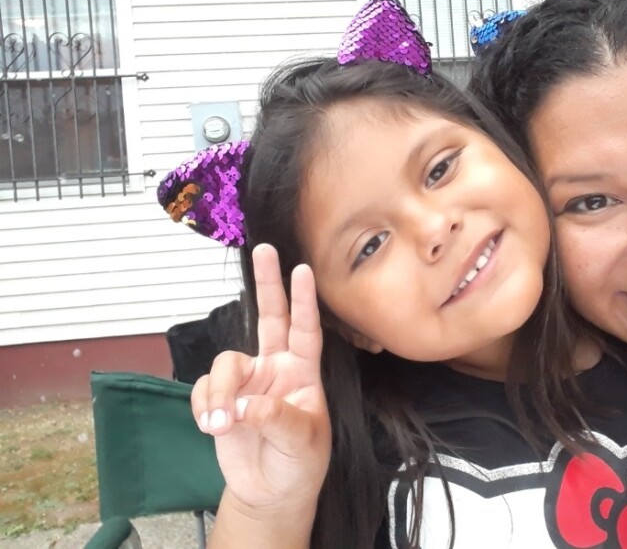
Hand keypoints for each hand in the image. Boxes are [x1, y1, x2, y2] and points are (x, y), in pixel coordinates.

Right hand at [191, 244, 330, 512]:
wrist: (272, 491)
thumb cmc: (300, 462)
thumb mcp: (303, 443)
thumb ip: (279, 421)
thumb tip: (247, 406)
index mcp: (304, 372)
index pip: (306, 330)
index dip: (304, 301)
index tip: (303, 269)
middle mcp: (276, 368)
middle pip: (269, 317)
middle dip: (266, 283)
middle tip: (264, 249)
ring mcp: (247, 381)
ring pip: (226, 364)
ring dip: (220, 393)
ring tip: (222, 426)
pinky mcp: (222, 398)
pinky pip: (205, 389)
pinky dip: (205, 407)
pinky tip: (213, 429)